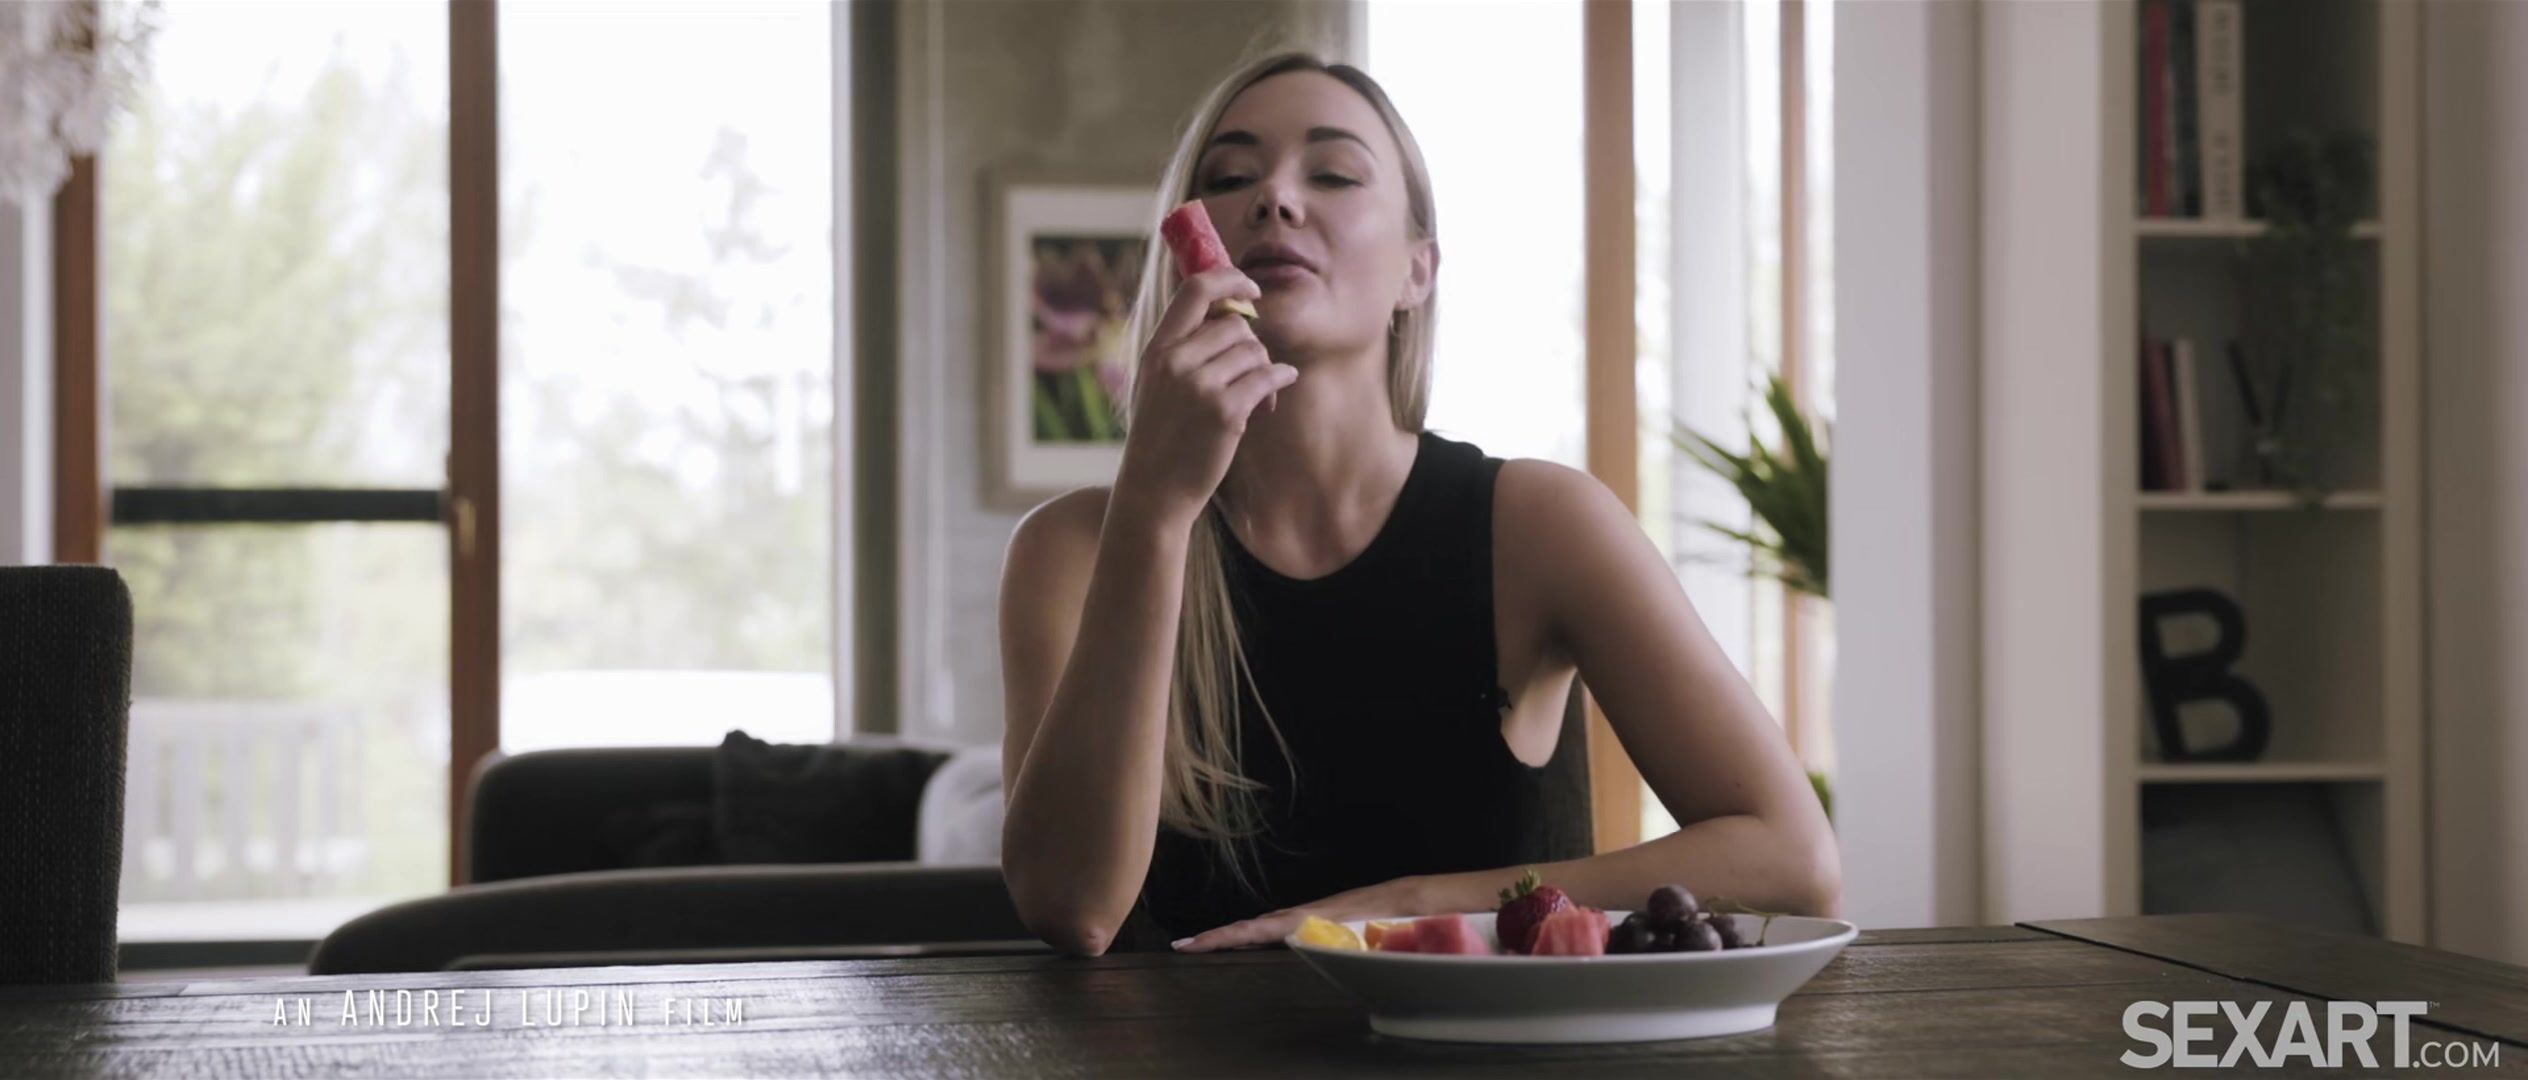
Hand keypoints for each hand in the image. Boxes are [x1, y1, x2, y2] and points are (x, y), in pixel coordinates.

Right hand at [1110, 266, 1297, 532]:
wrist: (1154, 490)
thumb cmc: (1160, 436)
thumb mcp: (1156, 383)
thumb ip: (1183, 348)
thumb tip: (1233, 315)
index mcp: (1157, 349)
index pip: (1195, 290)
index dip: (1230, 279)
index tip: (1252, 288)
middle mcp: (1176, 361)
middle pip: (1236, 325)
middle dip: (1251, 345)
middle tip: (1251, 372)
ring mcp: (1200, 386)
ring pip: (1254, 351)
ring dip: (1264, 369)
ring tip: (1258, 395)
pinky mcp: (1226, 412)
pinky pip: (1268, 378)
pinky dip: (1280, 381)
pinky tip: (1277, 391)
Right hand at [1171, 875, 1434, 952]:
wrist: (1420, 897)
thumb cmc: (1401, 914)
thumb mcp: (1377, 927)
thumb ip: (1350, 936)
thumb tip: (1313, 935)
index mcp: (1318, 918)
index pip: (1264, 929)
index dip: (1230, 936)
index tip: (1198, 942)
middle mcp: (1311, 914)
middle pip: (1257, 925)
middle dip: (1219, 936)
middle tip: (1183, 946)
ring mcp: (1316, 915)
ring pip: (1268, 925)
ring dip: (1236, 935)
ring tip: (1203, 944)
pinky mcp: (1324, 919)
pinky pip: (1283, 927)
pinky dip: (1259, 933)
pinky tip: (1250, 941)